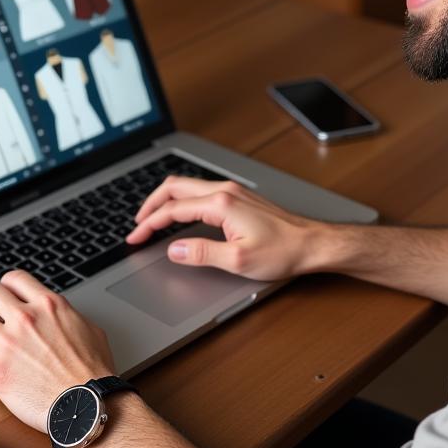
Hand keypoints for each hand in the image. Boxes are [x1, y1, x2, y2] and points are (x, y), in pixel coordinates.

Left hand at [0, 271, 114, 432]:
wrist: (86, 405)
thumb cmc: (93, 372)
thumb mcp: (90, 330)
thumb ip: (69, 317)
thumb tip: (62, 315)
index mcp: (49, 306)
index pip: (16, 279)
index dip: (6, 283)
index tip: (4, 291)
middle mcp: (25, 319)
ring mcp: (7, 345)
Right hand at [126, 176, 321, 281]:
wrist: (312, 243)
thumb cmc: (283, 251)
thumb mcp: (237, 261)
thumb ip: (201, 253)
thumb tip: (174, 250)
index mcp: (221, 203)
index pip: (173, 209)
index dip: (149, 224)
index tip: (135, 238)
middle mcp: (225, 191)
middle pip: (175, 187)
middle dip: (151, 204)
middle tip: (136, 223)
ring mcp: (233, 191)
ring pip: (187, 186)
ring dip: (166, 200)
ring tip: (152, 217)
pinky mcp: (240, 197)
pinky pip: (200, 191)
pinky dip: (182, 200)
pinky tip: (181, 213)